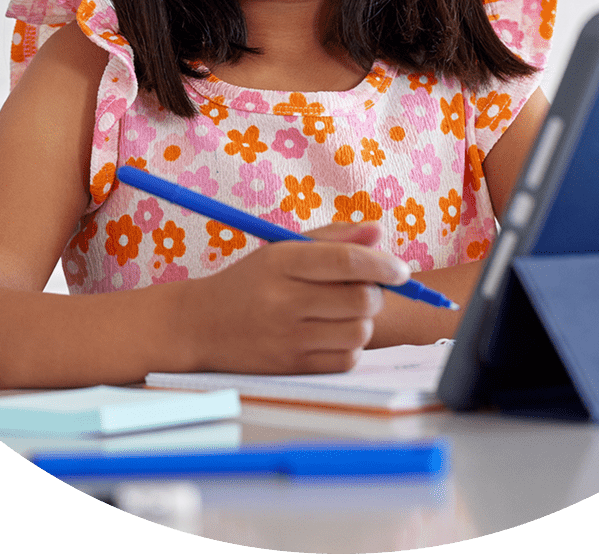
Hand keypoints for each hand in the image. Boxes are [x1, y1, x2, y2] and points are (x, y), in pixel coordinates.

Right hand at [175, 221, 409, 373]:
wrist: (198, 324)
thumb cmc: (249, 282)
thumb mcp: (283, 249)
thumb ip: (334, 239)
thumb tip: (378, 232)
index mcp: (282, 261)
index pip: (347, 262)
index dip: (383, 264)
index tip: (400, 270)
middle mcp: (284, 300)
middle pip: (361, 299)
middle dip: (374, 293)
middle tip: (363, 289)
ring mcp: (287, 337)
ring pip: (359, 331)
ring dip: (362, 321)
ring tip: (343, 312)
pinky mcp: (290, 367)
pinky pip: (346, 360)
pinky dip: (350, 347)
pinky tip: (332, 334)